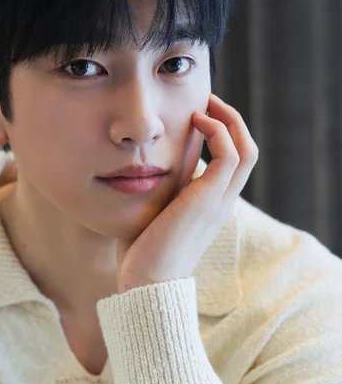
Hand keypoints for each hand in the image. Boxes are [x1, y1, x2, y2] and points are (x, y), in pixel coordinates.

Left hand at [115, 94, 258, 294]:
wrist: (147, 282)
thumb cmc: (141, 254)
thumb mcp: (151, 213)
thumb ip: (155, 192)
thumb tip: (135, 172)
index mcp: (211, 206)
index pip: (230, 163)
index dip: (221, 135)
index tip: (197, 116)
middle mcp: (222, 202)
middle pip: (247, 151)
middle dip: (231, 121)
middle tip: (206, 102)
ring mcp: (219, 201)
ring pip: (246, 150)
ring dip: (229, 120)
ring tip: (205, 104)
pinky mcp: (209, 198)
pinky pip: (229, 154)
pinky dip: (219, 131)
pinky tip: (196, 121)